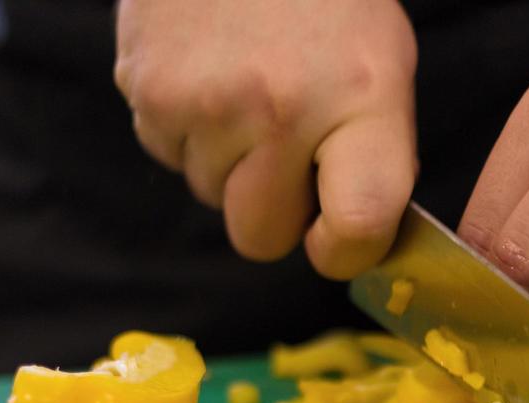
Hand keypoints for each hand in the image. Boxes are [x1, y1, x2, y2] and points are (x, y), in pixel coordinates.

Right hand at [115, 0, 417, 278]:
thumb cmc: (326, 0)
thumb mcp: (382, 65)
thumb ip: (372, 157)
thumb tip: (345, 242)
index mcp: (361, 97)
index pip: (357, 225)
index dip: (344, 251)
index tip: (333, 238)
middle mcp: (280, 107)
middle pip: (261, 237)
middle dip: (272, 209)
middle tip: (285, 146)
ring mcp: (206, 101)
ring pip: (209, 196)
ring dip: (226, 161)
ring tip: (245, 85)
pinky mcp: (146, 89)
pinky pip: (167, 153)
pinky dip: (186, 127)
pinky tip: (207, 71)